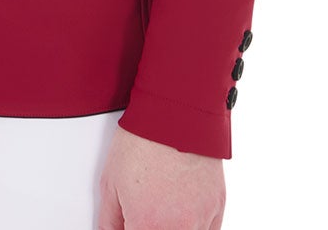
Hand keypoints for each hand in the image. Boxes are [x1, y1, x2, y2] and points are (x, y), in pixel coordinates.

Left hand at [97, 124, 225, 228]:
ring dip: (173, 227)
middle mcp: (178, 228)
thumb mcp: (110, 182)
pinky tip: (181, 212)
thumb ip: (110, 221)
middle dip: (150, 226)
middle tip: (144, 214)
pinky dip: (194, 227)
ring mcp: (201, 220)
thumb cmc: (142, 139)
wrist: (175, 110)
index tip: (129, 224)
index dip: (130, 229)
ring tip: (163, 208)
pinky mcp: (217, 207)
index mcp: (147, 225)